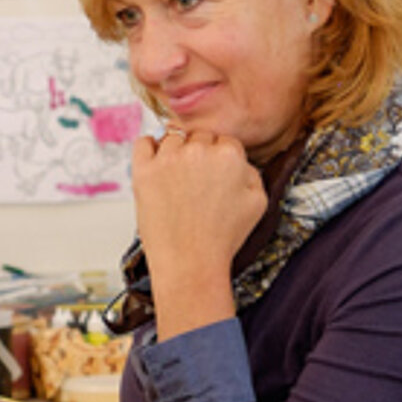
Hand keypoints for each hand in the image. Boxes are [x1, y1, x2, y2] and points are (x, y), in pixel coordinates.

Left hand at [130, 129, 266, 339]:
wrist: (190, 264)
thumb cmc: (223, 238)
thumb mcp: (258, 203)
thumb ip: (251, 172)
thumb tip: (237, 159)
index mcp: (229, 154)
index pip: (223, 140)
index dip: (219, 159)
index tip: (213, 178)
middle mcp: (198, 150)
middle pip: (198, 136)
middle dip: (199, 155)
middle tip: (195, 183)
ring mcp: (168, 159)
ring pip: (172, 137)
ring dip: (175, 152)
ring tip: (177, 182)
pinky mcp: (143, 171)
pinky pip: (143, 143)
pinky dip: (149, 149)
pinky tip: (156, 166)